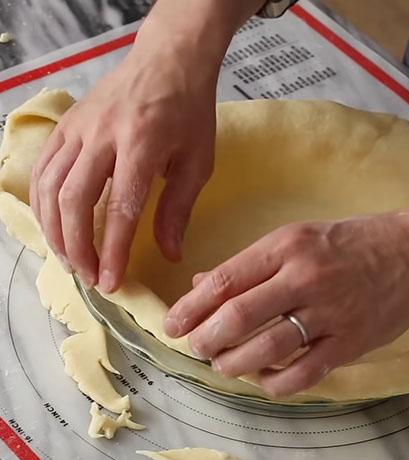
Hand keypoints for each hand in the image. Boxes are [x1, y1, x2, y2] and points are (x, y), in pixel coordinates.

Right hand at [27, 0, 256, 290]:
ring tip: (69, 259)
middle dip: (78, 247)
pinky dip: (42, 203)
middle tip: (89, 276)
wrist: (168, 61)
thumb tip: (170, 253)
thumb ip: (179, 207)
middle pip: (74, 200)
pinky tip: (53, 226)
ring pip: (49, 186)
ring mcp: (78, 128)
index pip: (120, 207)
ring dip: (55, 230)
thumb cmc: (190, 112)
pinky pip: (43, 169)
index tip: (112, 281)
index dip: (112, 250)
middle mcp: (103, 135)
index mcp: (143, 143)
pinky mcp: (66, 125)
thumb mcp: (198, 160)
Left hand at [164, 211, 408, 396]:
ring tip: (224, 364)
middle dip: (205, 339)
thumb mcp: (303, 235)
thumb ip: (254, 261)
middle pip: (236, 317)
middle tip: (197, 346)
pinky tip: (265, 378)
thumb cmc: (359, 240)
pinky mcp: (350, 342)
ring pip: (265, 349)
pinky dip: (275, 383)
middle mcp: (305, 277)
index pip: (225, 279)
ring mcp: (329, 312)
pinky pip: (303, 374)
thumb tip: (205, 282)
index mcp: (288, 245)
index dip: (191, 307)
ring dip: (233, 363)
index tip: (173, 323)